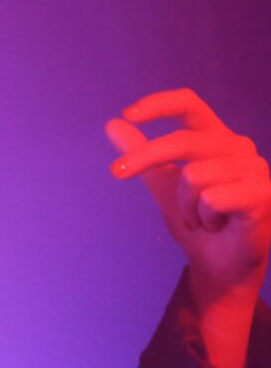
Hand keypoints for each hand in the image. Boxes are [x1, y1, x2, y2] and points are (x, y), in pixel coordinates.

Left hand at [105, 89, 270, 291]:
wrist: (219, 263)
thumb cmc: (197, 220)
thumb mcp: (162, 184)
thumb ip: (141, 154)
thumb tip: (112, 124)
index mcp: (215, 139)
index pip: (190, 105)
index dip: (159, 104)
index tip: (128, 114)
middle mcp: (238, 147)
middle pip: (183, 139)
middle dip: (144, 158)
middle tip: (117, 173)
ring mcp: (255, 169)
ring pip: (194, 175)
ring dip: (183, 205)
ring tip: (198, 218)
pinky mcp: (262, 194)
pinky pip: (212, 199)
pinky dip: (203, 217)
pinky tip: (215, 225)